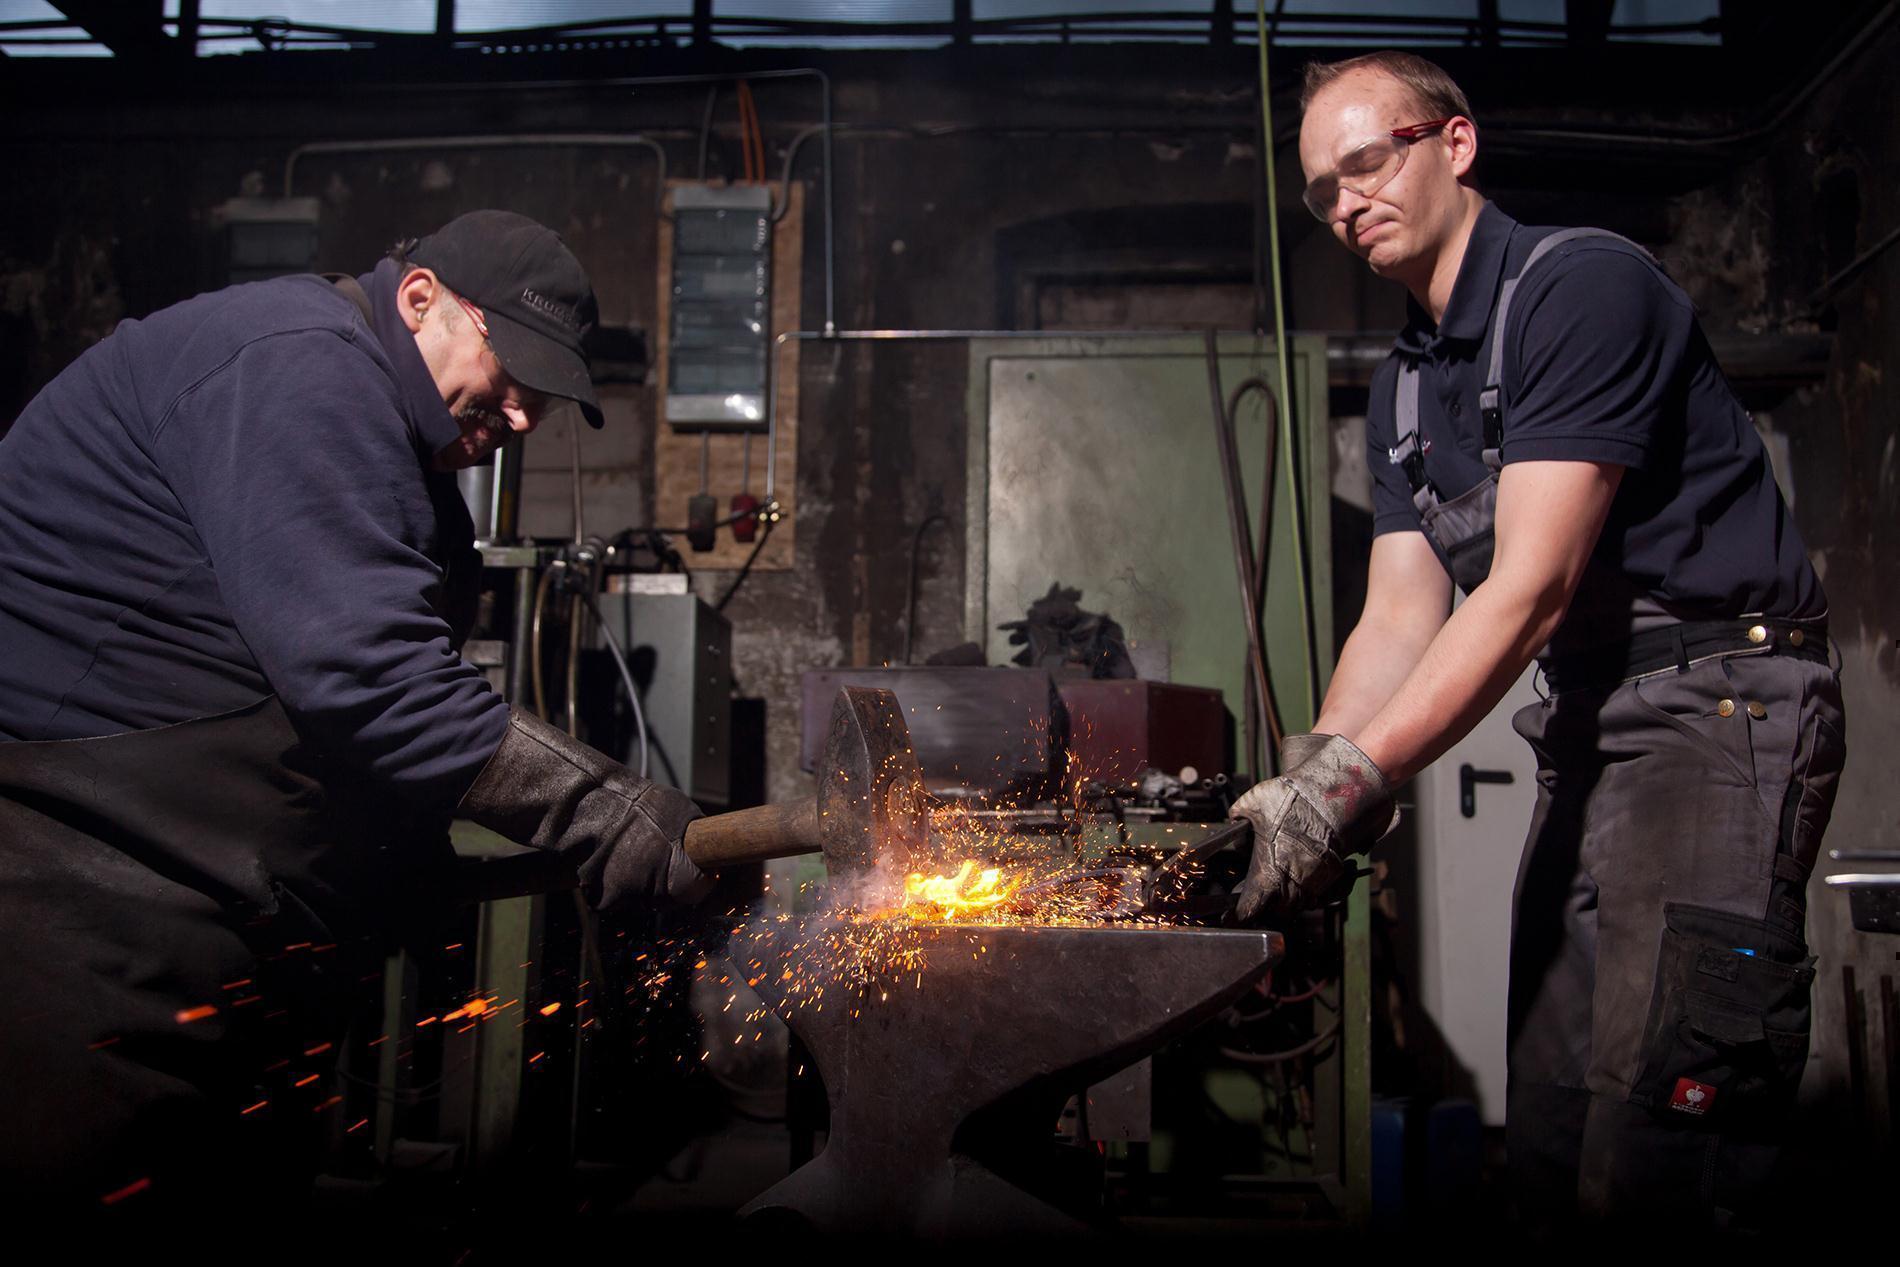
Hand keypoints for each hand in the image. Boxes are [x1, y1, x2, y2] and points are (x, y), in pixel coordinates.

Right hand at [457, 709, 713, 913]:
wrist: (588, 808)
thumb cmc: (637, 805)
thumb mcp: (681, 811)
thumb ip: (696, 838)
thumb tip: (713, 850)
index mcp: (679, 868)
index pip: (700, 888)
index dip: (701, 879)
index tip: (700, 871)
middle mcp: (657, 887)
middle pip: (673, 898)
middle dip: (671, 882)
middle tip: (660, 857)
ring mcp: (631, 897)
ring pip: (646, 900)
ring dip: (644, 884)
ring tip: (632, 853)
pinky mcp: (606, 901)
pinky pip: (619, 899)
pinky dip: (617, 886)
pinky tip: (612, 863)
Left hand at [1228, 734, 1395, 919]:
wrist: (1333, 795)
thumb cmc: (1292, 801)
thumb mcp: (1251, 805)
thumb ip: (1238, 819)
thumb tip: (1235, 827)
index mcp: (1270, 875)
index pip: (1251, 908)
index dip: (1239, 914)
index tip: (1230, 916)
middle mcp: (1293, 885)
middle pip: (1278, 912)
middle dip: (1267, 907)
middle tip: (1257, 895)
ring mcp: (1316, 881)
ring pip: (1299, 904)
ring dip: (1288, 899)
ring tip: (1278, 884)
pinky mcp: (1332, 874)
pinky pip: (1318, 892)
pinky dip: (1308, 889)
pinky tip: (1300, 874)